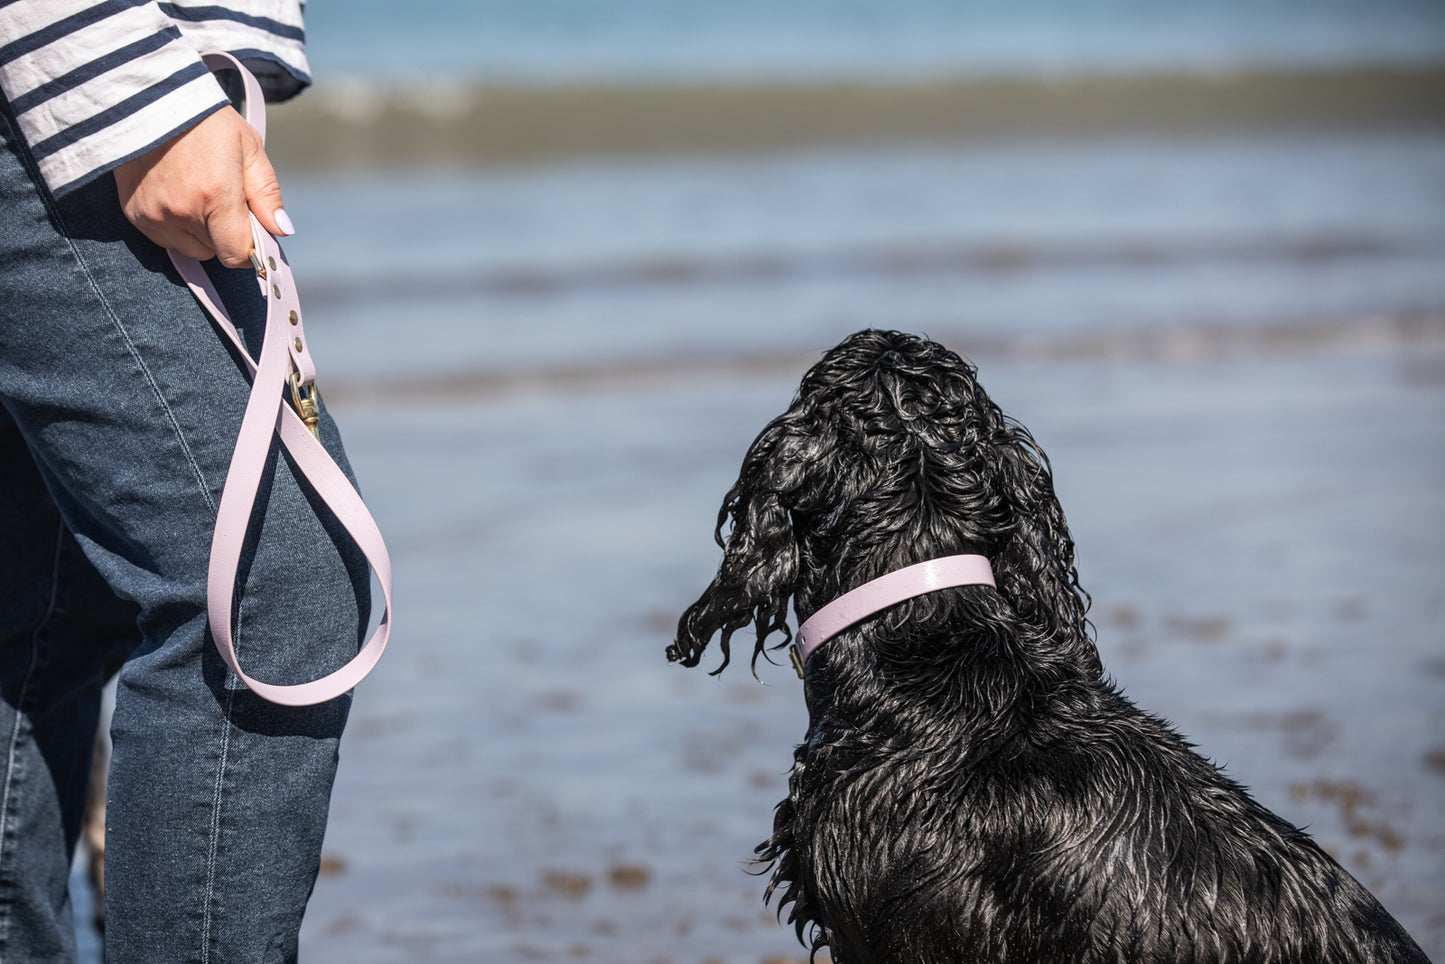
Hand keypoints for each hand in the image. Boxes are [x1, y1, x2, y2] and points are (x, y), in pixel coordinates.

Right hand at [114, 107, 292, 267]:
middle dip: (226, 234)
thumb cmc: (206, 122)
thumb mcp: (249, 148)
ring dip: (201, 233)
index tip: (253, 233)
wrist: (148, 100)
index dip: (250, 250)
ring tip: (198, 194)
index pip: (237, 254)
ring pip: (191, 248)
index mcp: (216, 195)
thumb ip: (267, 194)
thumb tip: (281, 230)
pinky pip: (165, 239)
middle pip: (216, 251)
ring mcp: (155, 214)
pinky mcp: (135, 213)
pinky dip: (176, 227)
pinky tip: (176, 195)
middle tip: (222, 200)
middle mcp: (182, 211)